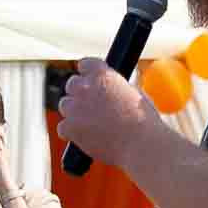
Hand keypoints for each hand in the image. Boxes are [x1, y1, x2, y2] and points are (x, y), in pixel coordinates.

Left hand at [58, 57, 163, 172]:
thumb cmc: (144, 120)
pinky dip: (71, 133)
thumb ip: (115, 87)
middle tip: (90, 106)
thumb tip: (111, 89)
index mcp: (102, 74)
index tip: (89, 81)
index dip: (87, 73)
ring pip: (65, 105)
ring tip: (91, 124)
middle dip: (80, 94)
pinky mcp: (69, 127)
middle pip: (72, 84)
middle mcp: (85, 87)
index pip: (85, 64)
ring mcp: (74, 107)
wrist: (140, 143)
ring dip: (74, 112)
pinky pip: (63, 127)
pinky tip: (85, 137)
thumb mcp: (133, 92)